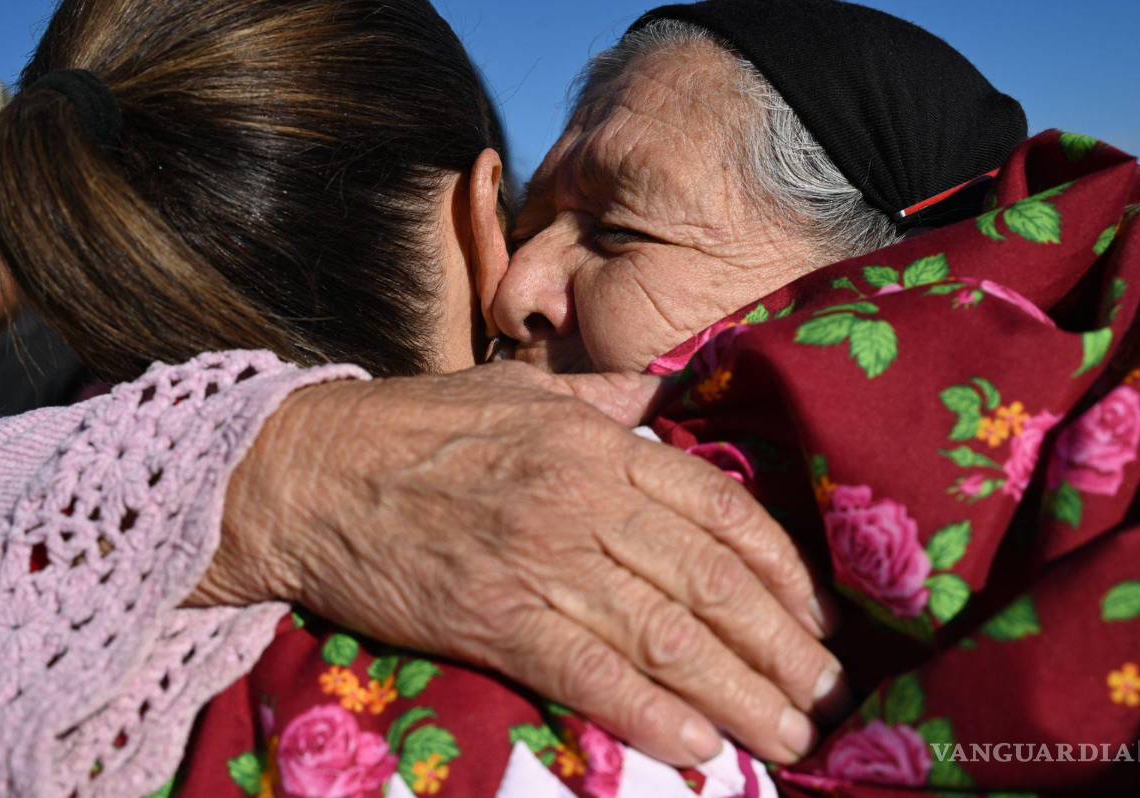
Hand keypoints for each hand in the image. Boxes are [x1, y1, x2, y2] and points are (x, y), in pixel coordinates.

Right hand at [196, 361, 845, 765]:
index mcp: (600, 444)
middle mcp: (585, 500)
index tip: (818, 618)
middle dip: (782, 649)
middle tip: (829, 701)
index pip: (721, 509)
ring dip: (740, 696)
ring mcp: (541, 561)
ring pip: (666, 638)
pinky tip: (700, 747)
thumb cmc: (417, 426)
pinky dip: (651, 714)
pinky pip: (590, 673)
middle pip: (711, 584)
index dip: (782, 571)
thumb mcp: (520, 390)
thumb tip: (658, 398)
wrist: (310, 471)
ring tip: (790, 740)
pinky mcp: (494, 619)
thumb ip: (601, 399)